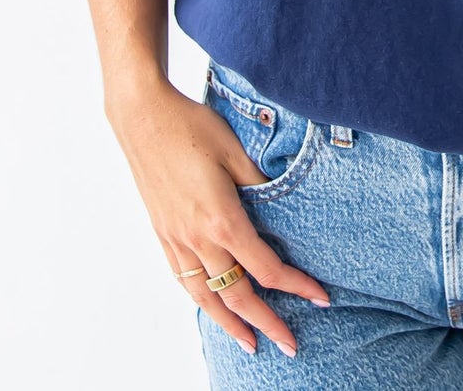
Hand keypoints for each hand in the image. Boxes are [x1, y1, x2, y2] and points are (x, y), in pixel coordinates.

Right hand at [107, 78, 330, 359]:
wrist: (143, 117)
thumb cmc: (192, 126)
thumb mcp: (236, 151)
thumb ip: (260, 183)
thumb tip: (281, 203)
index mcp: (223, 219)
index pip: (266, 268)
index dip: (296, 287)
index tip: (320, 298)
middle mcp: (197, 237)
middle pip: (236, 295)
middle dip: (266, 323)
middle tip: (289, 345)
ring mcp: (175, 238)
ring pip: (205, 296)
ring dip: (229, 324)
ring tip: (249, 343)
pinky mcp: (161, 232)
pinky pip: (183, 278)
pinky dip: (200, 300)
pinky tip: (209, 307)